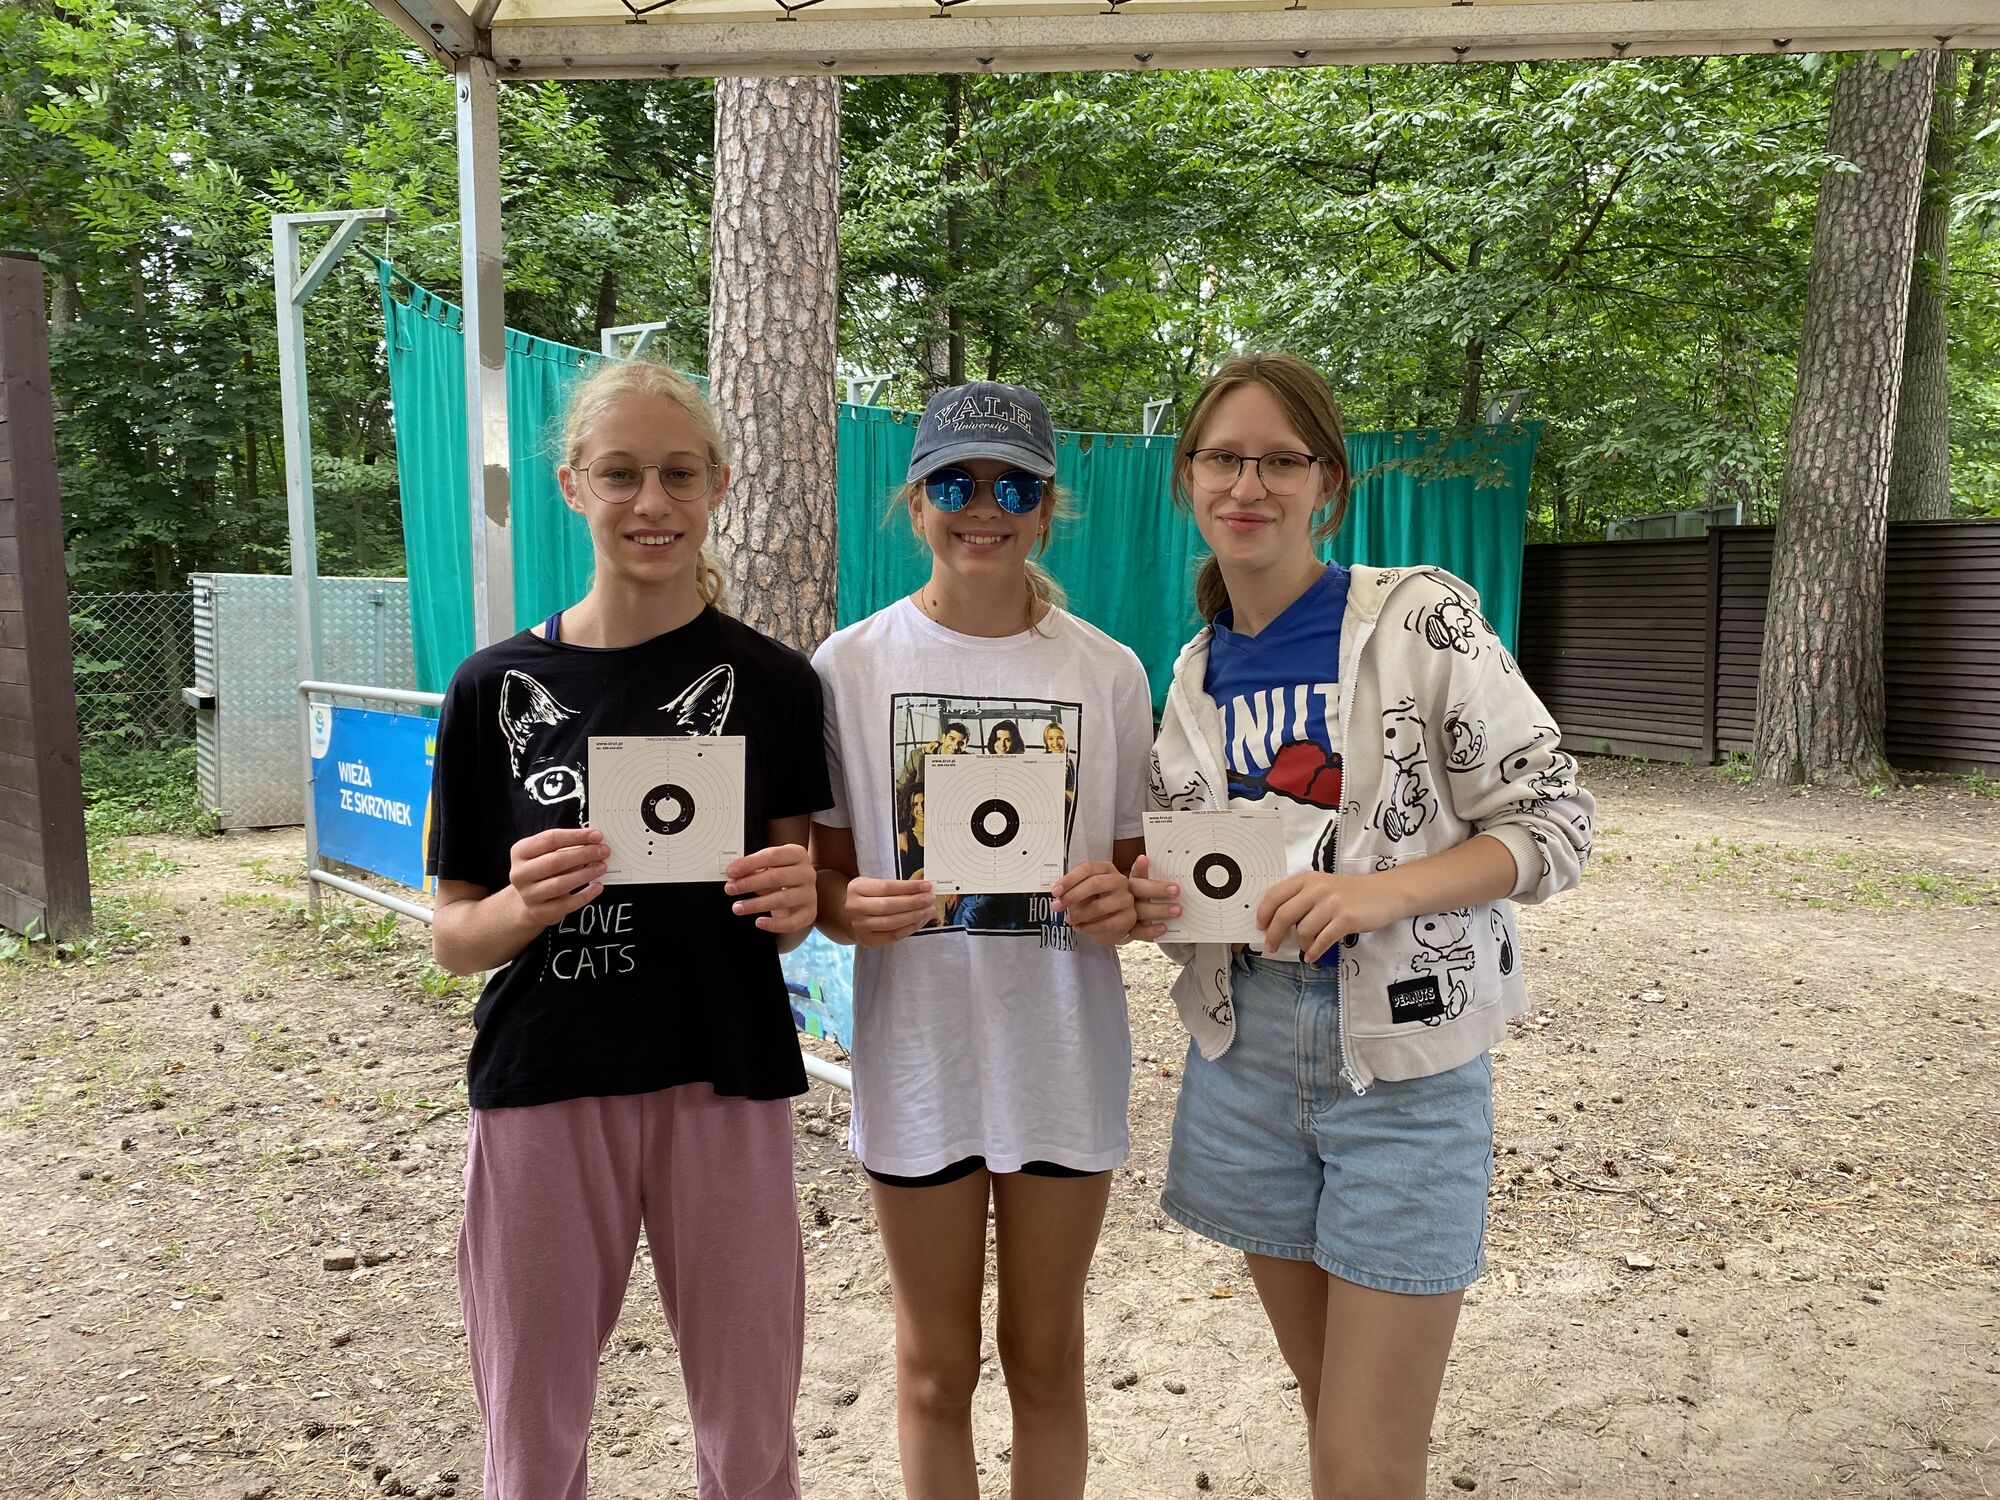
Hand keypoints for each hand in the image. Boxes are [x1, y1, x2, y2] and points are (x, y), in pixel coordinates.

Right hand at [507, 826, 608, 926]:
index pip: (549, 839)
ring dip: (585, 874)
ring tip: (602, 867)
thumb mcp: (548, 853)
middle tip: (603, 851)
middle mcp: (520, 874)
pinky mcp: (540, 912)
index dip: (575, 836)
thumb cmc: (544, 870)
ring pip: (559, 884)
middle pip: (554, 861)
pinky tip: (598, 886)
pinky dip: (585, 895)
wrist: (530, 900)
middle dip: (583, 854)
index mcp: (520, 852)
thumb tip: (595, 843)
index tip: (597, 835)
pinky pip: (567, 905)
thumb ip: (568, 846)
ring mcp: (528, 895)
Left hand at [726, 844, 816, 934]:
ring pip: (782, 900)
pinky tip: (759, 922)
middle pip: (777, 877)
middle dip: (749, 883)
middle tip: (730, 888)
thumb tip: (733, 874)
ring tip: (737, 907)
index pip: (772, 856)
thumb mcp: (768, 867)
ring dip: (756, 904)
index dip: (749, 863)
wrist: (799, 896)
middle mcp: (807, 873)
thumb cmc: (780, 877)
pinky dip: (774, 924)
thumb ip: (752, 868)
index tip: (730, 872)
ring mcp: (810, 894)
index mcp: (798, 854)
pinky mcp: (809, 913)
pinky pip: (791, 922)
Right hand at [842, 875, 936, 947]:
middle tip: (930, 899)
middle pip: (889, 905)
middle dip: (914, 902)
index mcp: (857, 888)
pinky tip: (920, 921)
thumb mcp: (873, 885)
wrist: (847, 917)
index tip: (926, 885)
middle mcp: (855, 907)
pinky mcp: (867, 940)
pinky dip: (909, 928)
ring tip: (928, 910)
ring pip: (892, 922)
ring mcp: (859, 926)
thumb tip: (923, 888)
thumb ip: (894, 887)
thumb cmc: (867, 898)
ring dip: (914, 916)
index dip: (909, 887)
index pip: (887, 887)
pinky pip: (893, 935)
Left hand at [1050, 859, 1135, 945]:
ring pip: (1099, 906)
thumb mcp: (1084, 890)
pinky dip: (1088, 927)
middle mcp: (1119, 881)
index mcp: (1107, 869)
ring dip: (1079, 914)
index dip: (1069, 879)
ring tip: (1068, 919)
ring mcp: (1126, 899)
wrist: (1114, 920)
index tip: (1055, 891)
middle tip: (1056, 906)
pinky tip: (1079, 927)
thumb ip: (1072, 888)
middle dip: (1072, 896)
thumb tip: (1058, 894)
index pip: (1088, 868)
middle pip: (1095, 884)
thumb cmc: (1097, 901)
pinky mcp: (1129, 918)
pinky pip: (1106, 924)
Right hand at [1125, 854, 1181, 942]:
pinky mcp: (1130, 929)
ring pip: (1139, 911)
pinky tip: (1163, 927)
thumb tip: (1180, 871)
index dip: (1139, 867)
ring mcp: (1127, 913)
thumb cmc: (1141, 900)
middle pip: (1137, 890)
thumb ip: (1158, 879)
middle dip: (1156, 889)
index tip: (1144, 860)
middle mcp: (1128, 896)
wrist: (1122, 921)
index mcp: (1132, 883)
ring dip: (1159, 910)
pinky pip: (1138, 931)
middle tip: (1176, 890)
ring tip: (1177, 910)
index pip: (1135, 873)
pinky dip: (1151, 930)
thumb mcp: (1147, 886)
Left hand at [1256, 872, 1405, 963]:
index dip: (1263, 912)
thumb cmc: (1351, 893)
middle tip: (1271, 946)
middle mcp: (1317, 889)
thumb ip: (1301, 898)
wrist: (1385, 893)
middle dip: (1274, 934)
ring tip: (1306, 948)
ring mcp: (1332, 904)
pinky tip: (1313, 957)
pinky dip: (1314, 952)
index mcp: (1308, 879)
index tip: (1260, 927)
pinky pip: (1322, 940)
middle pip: (1284, 915)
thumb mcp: (1323, 886)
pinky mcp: (1346, 919)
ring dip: (1302, 944)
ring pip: (1303, 930)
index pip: (1275, 894)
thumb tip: (1276, 921)